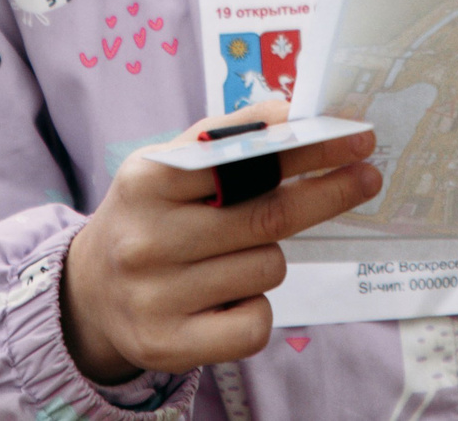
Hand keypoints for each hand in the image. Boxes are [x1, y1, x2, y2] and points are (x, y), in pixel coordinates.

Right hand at [60, 102, 380, 382]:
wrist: (90, 293)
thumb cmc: (146, 218)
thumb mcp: (166, 166)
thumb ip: (222, 138)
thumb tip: (285, 111)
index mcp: (146, 181)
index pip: (244, 163)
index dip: (305, 152)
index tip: (353, 140)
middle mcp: (147, 239)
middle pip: (268, 218)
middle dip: (326, 194)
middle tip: (367, 178)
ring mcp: (156, 297)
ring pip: (267, 269)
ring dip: (269, 258)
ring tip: (232, 256)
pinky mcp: (169, 345)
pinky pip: (255, 322)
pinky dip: (256, 307)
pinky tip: (228, 298)